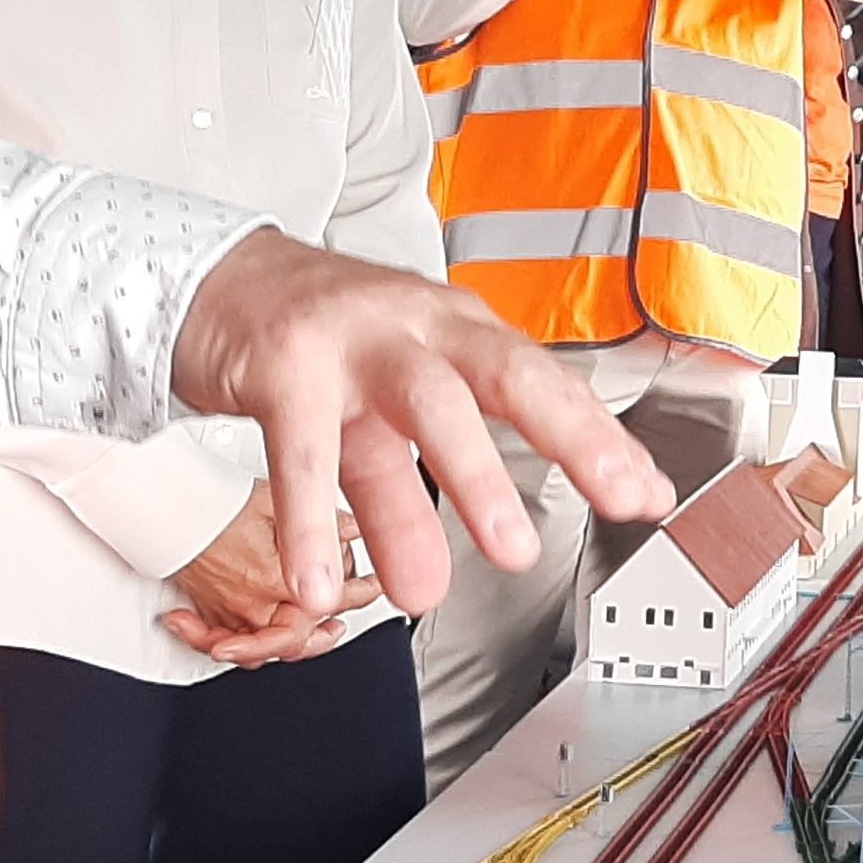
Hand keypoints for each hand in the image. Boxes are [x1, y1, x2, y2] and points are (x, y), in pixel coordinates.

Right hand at [158, 481, 380, 665]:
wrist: (172, 510)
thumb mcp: (282, 502)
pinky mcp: (210, 614)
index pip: (337, 600)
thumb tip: (354, 528)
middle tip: (339, 625)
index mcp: (283, 582)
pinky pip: (231, 645)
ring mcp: (233, 615)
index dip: (363, 593)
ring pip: (270, 649)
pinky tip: (253, 641)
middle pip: (304, 636)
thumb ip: (326, 521)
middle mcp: (260, 606)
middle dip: (326, 632)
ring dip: (292, 646)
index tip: (373, 587)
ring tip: (310, 638)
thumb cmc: (219, 504)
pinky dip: (243, 648)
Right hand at [169, 231, 670, 624]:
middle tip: (617, 500)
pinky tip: (316, 579)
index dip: (600, 438)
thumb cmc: (319, 345)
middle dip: (573, 435)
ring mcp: (353, 340)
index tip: (650, 495)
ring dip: (469, 481)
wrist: (213, 283)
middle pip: (509, 374)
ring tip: (492, 563)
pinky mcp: (283, 363)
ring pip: (427, 402)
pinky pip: (303, 448)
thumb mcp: (384, 408)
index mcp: (458, 335)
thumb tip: (451, 576)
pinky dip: (310, 520)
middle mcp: (419, 328)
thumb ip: (426, 485)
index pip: (545, 384)